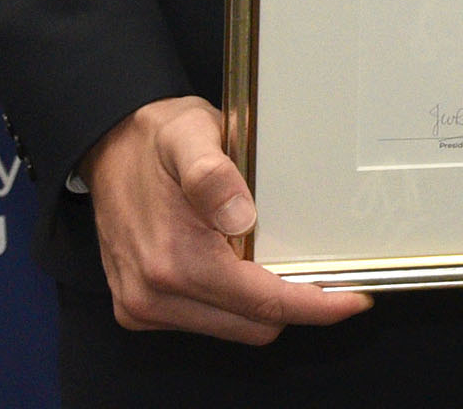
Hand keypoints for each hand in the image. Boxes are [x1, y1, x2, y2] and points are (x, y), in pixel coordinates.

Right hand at [82, 96, 371, 341]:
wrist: (108, 147)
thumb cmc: (155, 140)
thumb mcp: (190, 135)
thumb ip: (213, 174)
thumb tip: (241, 215)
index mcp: (173, 261)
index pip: (262, 304)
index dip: (315, 305)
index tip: (354, 299)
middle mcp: (154, 295)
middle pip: (253, 325)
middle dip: (293, 304)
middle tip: (324, 271)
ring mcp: (144, 306)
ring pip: (232, 327)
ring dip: (261, 304)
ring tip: (278, 259)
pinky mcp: (139, 308)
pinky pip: (206, 321)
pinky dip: (232, 303)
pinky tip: (241, 264)